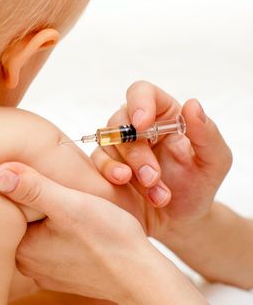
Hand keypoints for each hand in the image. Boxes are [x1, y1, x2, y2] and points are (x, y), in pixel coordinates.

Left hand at [0, 163, 207, 304]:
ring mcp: (46, 269)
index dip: (24, 188)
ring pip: (41, 230)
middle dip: (39, 201)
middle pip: (25, 220)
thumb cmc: (110, 239)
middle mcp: (30, 264)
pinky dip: (62, 230)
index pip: (11, 209)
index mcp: (25, 249)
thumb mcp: (69, 204)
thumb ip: (33, 188)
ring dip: (52, 215)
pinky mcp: (62, 270)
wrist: (140, 273)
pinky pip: (54, 243)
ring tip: (70, 202)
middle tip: (59, 188)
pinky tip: (78, 223)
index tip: (40, 176)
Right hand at [92, 81, 231, 239]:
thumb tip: (192, 105)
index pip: (143, 93)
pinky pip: (98, 161)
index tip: (142, 124)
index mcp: (165, 115)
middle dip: (136, 151)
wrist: (180, 220)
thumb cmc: (197, 185)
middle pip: (121, 120)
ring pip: (109, 142)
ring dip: (128, 168)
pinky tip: (130, 189)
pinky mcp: (108, 163)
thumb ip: (207, 133)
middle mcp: (139, 126)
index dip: (139, 102)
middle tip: (153, 177)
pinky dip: (112, 174)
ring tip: (154, 193)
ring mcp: (120, 145)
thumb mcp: (214, 161)